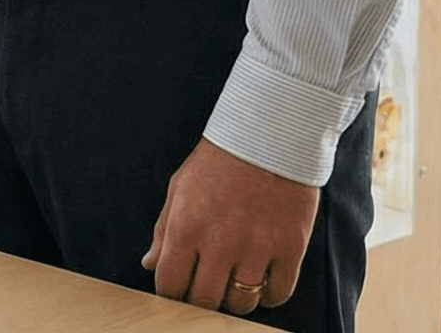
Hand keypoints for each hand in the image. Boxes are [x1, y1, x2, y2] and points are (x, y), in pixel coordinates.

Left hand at [141, 138, 320, 315]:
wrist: (266, 137)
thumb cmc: (217, 163)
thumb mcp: (179, 190)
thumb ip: (163, 232)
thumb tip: (150, 264)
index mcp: (186, 228)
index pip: (170, 286)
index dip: (171, 293)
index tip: (179, 288)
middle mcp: (220, 243)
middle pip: (206, 300)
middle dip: (202, 300)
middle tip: (207, 287)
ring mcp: (258, 247)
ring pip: (242, 303)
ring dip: (236, 299)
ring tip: (235, 282)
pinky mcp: (290, 247)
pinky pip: (279, 293)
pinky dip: (270, 295)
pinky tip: (263, 281)